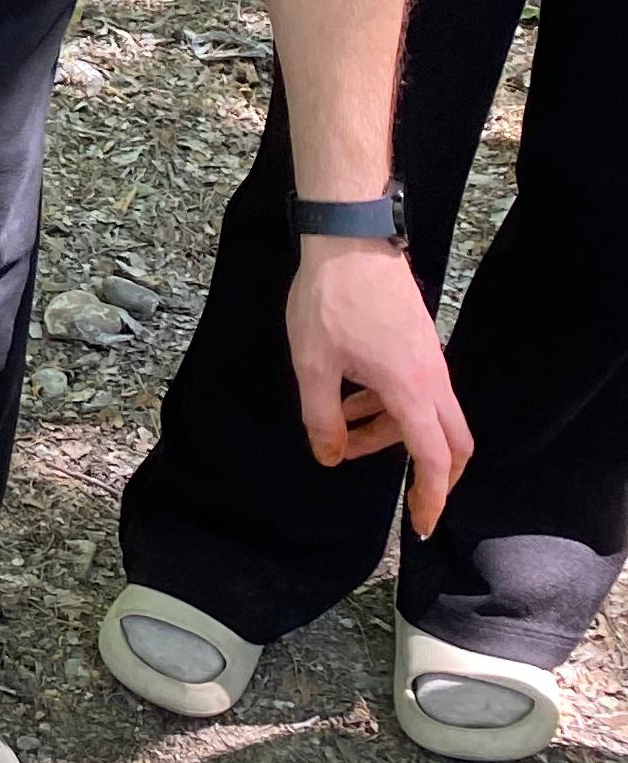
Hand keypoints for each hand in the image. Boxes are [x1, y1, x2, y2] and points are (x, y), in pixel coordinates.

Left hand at [285, 240, 470, 534]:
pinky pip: (415, 390)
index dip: (430, 496)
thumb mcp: (313, 365)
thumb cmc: (329, 299)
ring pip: (426, 414)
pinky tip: (348, 400)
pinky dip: (389, 406)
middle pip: (450, 442)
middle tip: (404, 497)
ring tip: (342, 434)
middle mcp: (431, 377)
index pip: (434, 458)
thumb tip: (330, 456)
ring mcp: (428, 358)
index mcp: (411, 389)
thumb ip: (321, 417)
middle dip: (430, 475)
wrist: (350, 238)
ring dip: (392, 434)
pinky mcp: (417, 343)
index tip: (420, 523)